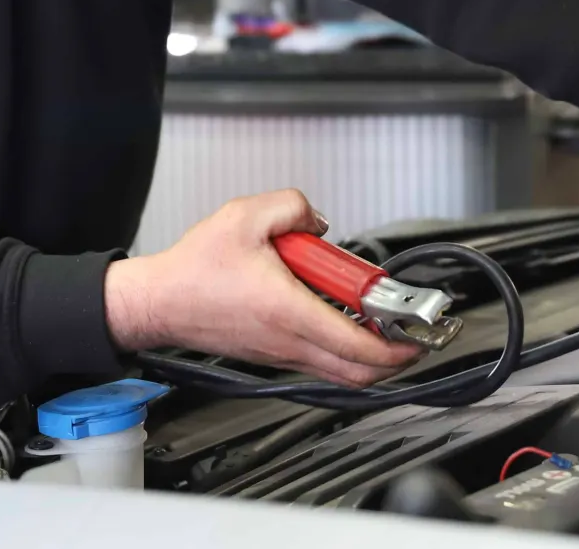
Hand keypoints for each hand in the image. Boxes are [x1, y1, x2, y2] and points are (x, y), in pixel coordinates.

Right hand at [104, 190, 424, 386]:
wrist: (159, 300)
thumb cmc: (194, 270)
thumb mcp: (246, 215)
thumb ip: (293, 206)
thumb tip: (317, 220)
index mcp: (289, 312)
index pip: (359, 345)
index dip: (398, 344)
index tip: (419, 330)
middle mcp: (289, 342)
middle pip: (359, 373)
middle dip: (395, 359)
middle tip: (411, 334)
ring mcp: (281, 353)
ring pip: (340, 370)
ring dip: (367, 351)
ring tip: (378, 319)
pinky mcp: (271, 353)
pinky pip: (318, 359)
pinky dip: (340, 346)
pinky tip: (339, 315)